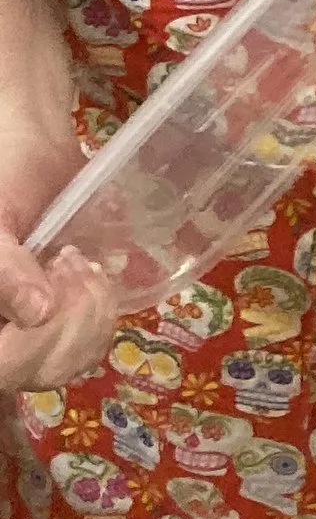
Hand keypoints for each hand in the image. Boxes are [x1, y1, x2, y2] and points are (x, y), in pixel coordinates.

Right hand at [0, 119, 114, 392]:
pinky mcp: (64, 322)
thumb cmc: (1, 178)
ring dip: (90, 312)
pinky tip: (91, 273)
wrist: (30, 146)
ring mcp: (28, 334)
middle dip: (69, 320)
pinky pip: (91, 345)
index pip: (4, 367)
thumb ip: (3, 266)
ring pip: (69, 364)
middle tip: (68, 259)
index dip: (28, 346)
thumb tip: (38, 314)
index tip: (48, 291)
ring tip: (75, 260)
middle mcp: (2, 332)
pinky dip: (102, 312)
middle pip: (38, 372)